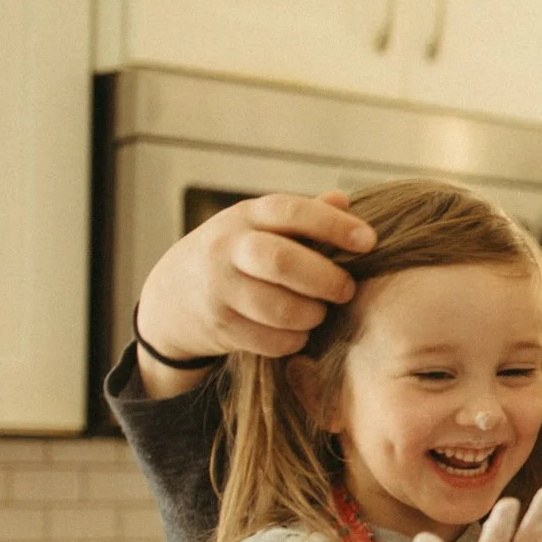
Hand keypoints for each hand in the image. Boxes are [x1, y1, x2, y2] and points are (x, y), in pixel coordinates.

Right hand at [133, 191, 374, 396]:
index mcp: (246, 216)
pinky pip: (269, 340)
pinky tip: (297, 332)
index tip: (370, 242)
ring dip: (310, 315)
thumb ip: (302, 218)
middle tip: (346, 290)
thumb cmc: (236, 256)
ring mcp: (218, 288)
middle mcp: (227, 248)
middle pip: (281, 261)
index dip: (334, 226)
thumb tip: (345, 200)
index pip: (291, 212)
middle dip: (324, 278)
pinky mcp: (218, 325)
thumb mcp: (260, 227)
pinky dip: (292, 340)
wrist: (171, 295)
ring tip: (318, 313)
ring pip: (277, 307)